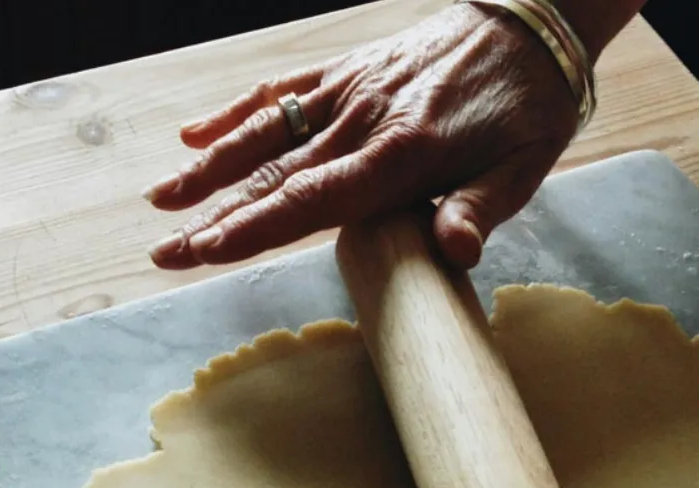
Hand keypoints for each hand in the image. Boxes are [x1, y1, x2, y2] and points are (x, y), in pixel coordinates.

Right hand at [144, 3, 583, 271]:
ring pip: (265, 133)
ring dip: (208, 168)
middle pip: (273, 176)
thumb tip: (454, 254)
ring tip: (162, 199)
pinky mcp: (348, 68)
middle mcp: (362, 120)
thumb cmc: (529, 105)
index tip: (205, 251)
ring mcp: (349, 90)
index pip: (311, 199)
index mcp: (401, 154)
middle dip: (213, 217)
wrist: (536, 21)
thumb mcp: (523, 166)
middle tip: (165, 251)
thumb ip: (480, 209)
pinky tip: (194, 132)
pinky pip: (283, 90)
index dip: (253, 228)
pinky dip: (236, 111)